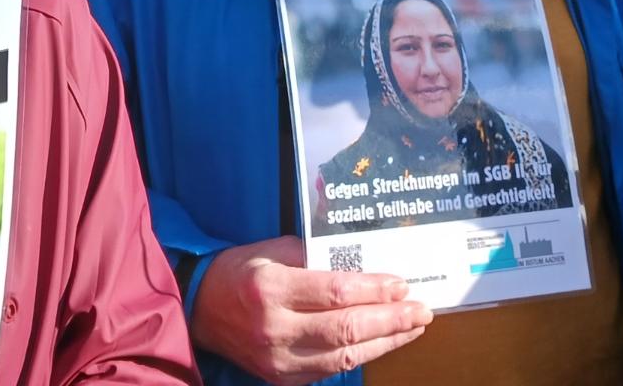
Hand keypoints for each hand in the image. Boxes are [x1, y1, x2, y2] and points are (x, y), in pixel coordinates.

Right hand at [188, 235, 430, 385]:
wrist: (201, 309)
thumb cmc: (241, 271)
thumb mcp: (274, 249)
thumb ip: (317, 257)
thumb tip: (366, 266)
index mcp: (271, 288)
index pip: (336, 292)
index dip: (375, 291)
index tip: (402, 285)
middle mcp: (275, 328)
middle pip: (346, 328)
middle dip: (391, 320)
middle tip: (421, 310)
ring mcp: (279, 359)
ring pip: (344, 356)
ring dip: (385, 342)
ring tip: (412, 328)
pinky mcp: (282, 377)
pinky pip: (331, 370)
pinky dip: (361, 356)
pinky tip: (382, 343)